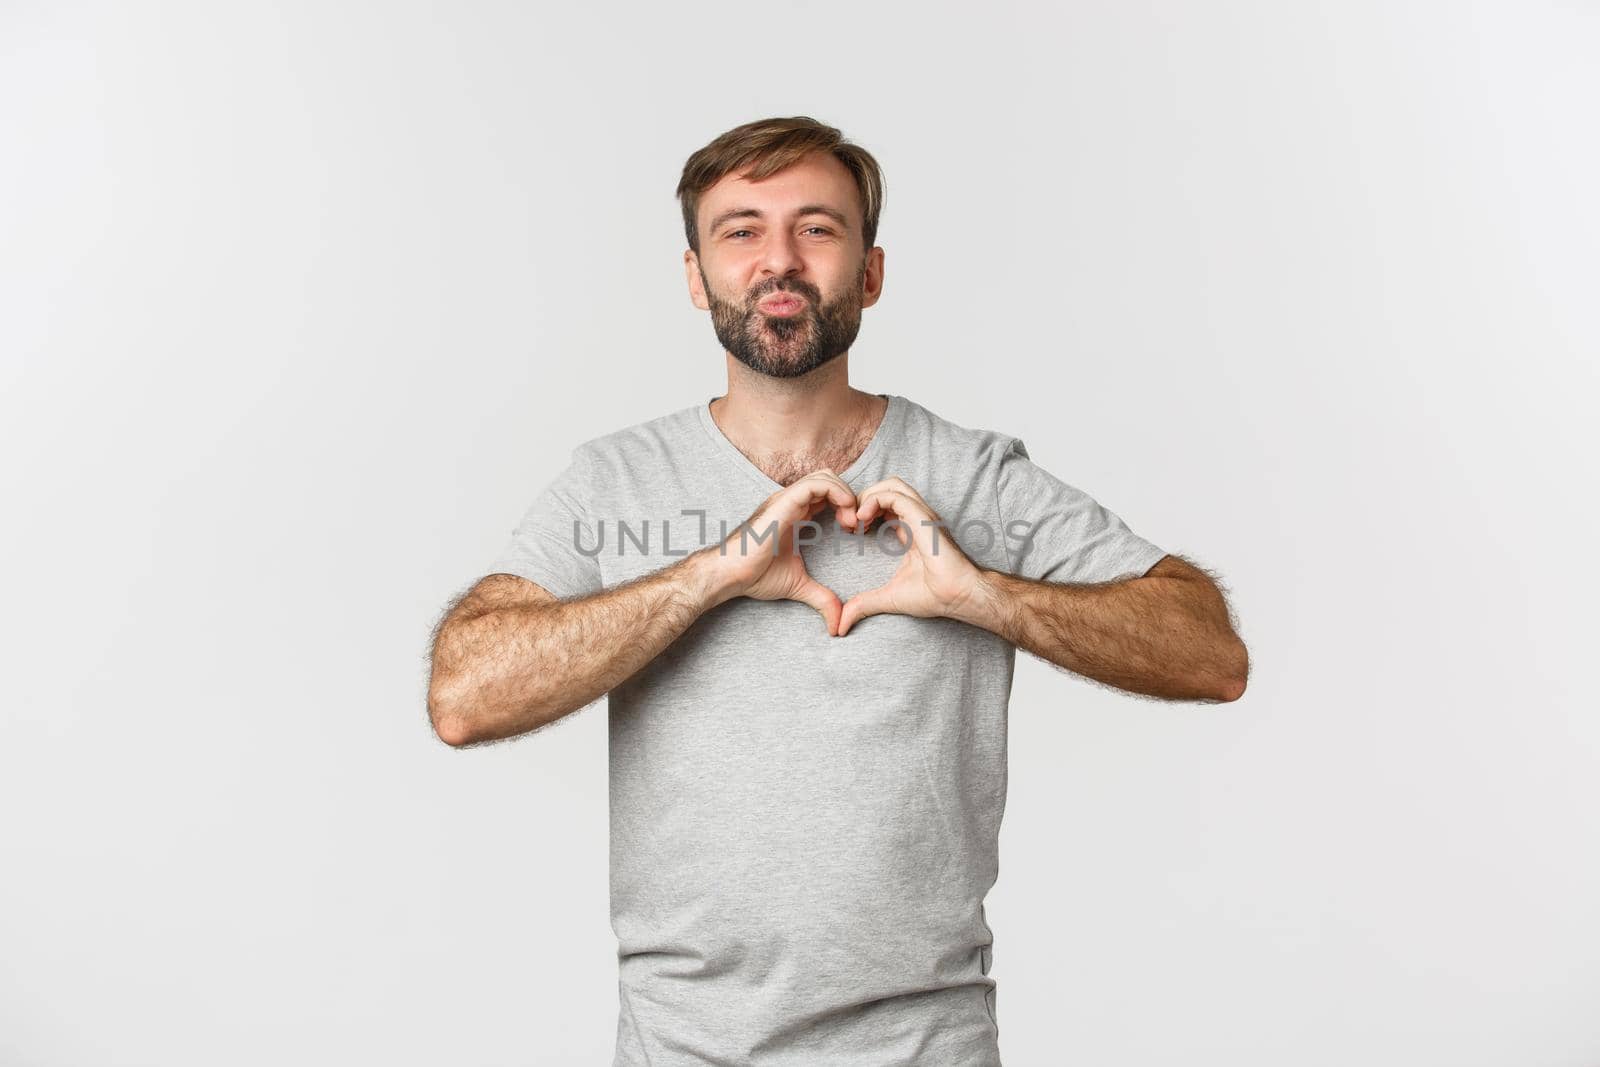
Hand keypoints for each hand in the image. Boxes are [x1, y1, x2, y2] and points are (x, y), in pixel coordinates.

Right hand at [713, 470, 859, 634]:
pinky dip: (837, 494)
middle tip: (855, 526)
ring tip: (850, 522)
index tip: (854, 531)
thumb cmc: (755, 575)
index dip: (846, 507)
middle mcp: (792, 502)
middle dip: (850, 498)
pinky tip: (844, 516)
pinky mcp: (784, 502)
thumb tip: (837, 624)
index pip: (827, 494)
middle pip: (829, 479)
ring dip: (846, 495)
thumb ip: (821, 598)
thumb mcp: (798, 586)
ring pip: (826, 476)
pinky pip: (816, 484)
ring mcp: (787, 499)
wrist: (730, 573)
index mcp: (796, 514)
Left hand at [837, 476, 984, 637]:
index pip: (885, 504)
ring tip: (854, 520)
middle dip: (862, 499)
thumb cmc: (935, 595)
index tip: (850, 532)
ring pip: (891, 485)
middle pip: (886, 487)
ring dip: (867, 496)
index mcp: (910, 530)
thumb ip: (864, 604)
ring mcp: (921, 515)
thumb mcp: (889, 598)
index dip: (864, 512)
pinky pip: (895, 495)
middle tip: (848, 524)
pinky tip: (862, 520)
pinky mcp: (922, 518)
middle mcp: (917, 518)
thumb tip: (842, 624)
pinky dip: (874, 500)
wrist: (958, 596)